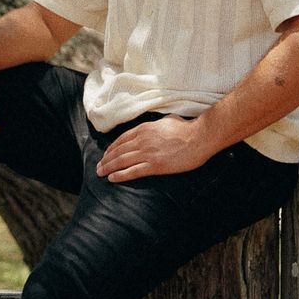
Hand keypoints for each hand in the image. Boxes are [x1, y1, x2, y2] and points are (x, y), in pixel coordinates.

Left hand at [95, 116, 217, 182]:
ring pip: (122, 161)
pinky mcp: (155, 166)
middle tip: (99, 166)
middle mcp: (142, 140)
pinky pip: (133, 171)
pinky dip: (120, 175)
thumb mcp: (168, 120)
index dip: (112, 148)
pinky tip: (112, 178)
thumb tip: (157, 124)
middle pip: (119, 151)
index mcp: (144, 129)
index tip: (106, 154)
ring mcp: (148, 153)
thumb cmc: (187, 128)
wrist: (199, 137)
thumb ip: (157, 124)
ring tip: (100, 173)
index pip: (122, 139)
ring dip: (109, 167)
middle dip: (106, 159)